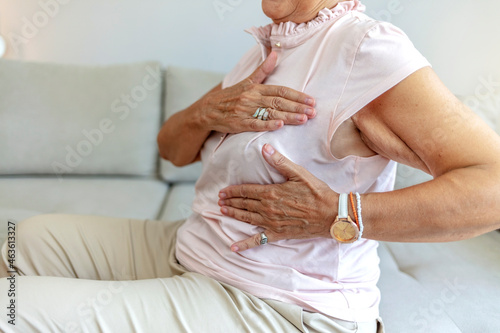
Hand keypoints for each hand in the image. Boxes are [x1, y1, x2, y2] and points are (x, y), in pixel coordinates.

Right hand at [203, 52, 315, 133]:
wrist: (208, 109)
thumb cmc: (231, 96)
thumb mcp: (247, 81)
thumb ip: (263, 69)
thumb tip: (275, 53)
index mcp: (256, 88)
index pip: (280, 91)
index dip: (297, 96)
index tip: (311, 100)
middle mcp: (252, 98)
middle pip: (278, 102)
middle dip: (297, 107)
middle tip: (313, 112)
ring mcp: (245, 111)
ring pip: (270, 114)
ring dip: (288, 117)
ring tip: (303, 119)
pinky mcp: (239, 123)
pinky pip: (254, 124)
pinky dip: (267, 125)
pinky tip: (278, 126)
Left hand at [218, 144, 337, 251]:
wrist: (331, 214)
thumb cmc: (317, 192)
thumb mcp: (299, 173)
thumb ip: (280, 162)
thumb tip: (264, 148)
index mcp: (271, 193)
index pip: (246, 191)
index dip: (233, 191)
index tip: (222, 191)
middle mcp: (268, 209)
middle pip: (244, 204)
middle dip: (230, 202)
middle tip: (219, 201)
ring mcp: (272, 223)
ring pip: (247, 219)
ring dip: (234, 215)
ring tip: (223, 212)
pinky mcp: (278, 233)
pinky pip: (258, 240)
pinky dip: (245, 244)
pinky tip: (234, 247)